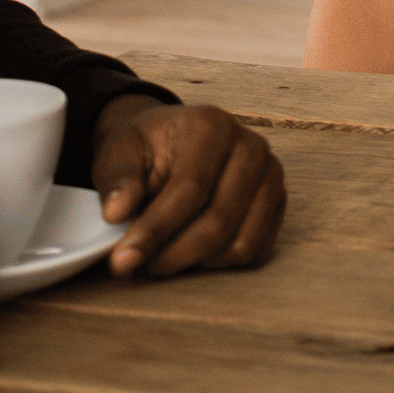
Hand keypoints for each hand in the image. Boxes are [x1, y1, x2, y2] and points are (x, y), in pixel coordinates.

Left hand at [92, 96, 284, 276]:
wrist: (172, 143)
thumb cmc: (146, 149)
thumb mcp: (119, 152)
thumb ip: (117, 180)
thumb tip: (117, 213)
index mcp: (212, 125)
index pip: (190, 189)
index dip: (154, 230)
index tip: (121, 260)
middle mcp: (251, 146)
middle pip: (218, 221)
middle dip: (172, 254)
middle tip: (135, 267)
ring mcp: (270, 176)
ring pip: (239, 243)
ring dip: (195, 262)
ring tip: (160, 257)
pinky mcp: (276, 204)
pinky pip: (254, 251)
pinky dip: (219, 263)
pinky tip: (189, 253)